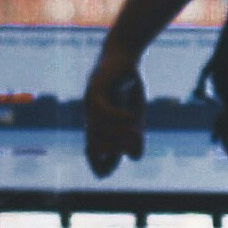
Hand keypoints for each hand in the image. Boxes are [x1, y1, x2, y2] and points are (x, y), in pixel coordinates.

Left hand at [80, 57, 147, 175]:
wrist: (123, 58)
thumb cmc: (127, 87)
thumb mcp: (135, 114)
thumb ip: (135, 136)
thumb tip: (135, 158)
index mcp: (99, 129)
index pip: (93, 155)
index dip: (100, 166)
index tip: (111, 170)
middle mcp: (91, 120)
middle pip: (95, 147)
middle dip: (116, 150)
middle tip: (135, 140)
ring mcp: (90, 106)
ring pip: (99, 129)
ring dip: (120, 134)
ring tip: (137, 132)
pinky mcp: (95, 90)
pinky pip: (103, 109)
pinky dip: (119, 117)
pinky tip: (133, 118)